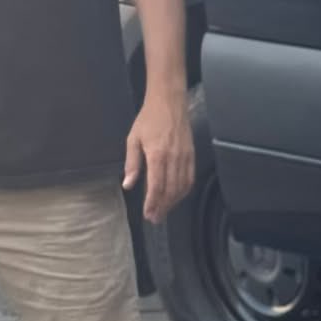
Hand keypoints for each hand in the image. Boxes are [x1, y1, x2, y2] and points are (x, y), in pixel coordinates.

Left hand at [124, 89, 195, 223]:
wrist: (169, 102)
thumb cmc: (149, 119)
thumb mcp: (133, 139)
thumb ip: (132, 163)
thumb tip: (129, 184)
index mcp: (157, 155)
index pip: (156, 186)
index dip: (153, 203)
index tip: (148, 214)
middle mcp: (174, 159)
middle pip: (170, 190)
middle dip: (163, 207)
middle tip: (155, 219)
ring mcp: (185, 158)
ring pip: (181, 187)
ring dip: (173, 202)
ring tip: (164, 210)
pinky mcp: (192, 155)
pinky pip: (189, 178)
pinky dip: (183, 191)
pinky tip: (176, 197)